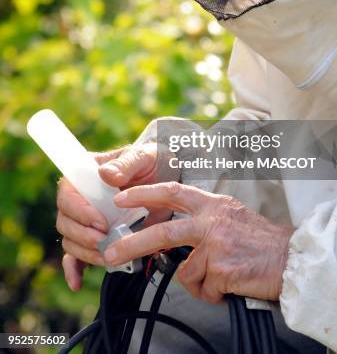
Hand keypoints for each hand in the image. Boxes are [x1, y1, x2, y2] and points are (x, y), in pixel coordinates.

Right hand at [57, 142, 171, 290]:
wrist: (168, 180)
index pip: (67, 193)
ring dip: (85, 252)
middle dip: (83, 235)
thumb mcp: (143, 157)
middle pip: (65, 221)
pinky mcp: (96, 237)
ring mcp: (87, 219)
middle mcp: (81, 198)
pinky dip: (74, 269)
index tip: (100, 222)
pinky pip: (75, 256)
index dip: (79, 210)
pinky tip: (77, 282)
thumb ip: (127, 163)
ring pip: (71, 240)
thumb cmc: (151, 163)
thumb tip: (105, 174)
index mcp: (86, 175)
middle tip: (106, 240)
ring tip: (106, 256)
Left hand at [104, 182, 294, 302]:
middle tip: (110, 253)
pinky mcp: (221, 269)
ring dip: (199, 282)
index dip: (145, 194)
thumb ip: (205, 222)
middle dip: (132, 243)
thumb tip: (178, 242)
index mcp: (214, 205)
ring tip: (222, 278)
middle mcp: (212, 221)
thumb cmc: (263, 242)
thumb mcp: (233, 218)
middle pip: (163, 231)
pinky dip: (214, 294)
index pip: (173, 192)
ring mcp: (215, 245)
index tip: (121, 198)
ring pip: (184, 272)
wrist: (292, 259)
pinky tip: (232, 285)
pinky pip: (203, 289)